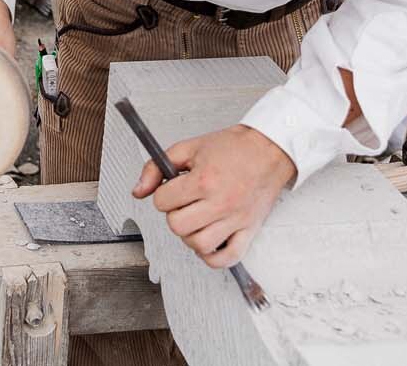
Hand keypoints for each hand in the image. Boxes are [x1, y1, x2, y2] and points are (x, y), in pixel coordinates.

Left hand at [132, 124, 294, 268]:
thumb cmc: (232, 148)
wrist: (268, 150)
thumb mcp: (188, 148)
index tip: (171, 190)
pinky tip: (209, 241)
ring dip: (191, 235)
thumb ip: (156, 167)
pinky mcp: (249, 230)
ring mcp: (236, 220)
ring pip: (199, 245)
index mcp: (203, 181)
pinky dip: (213, 256)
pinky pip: (228, 258)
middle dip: (174, 215)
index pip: (163, 202)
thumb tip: (138, 191)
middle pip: (178, 226)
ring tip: (196, 221)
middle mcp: (220, 203)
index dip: (162, 195)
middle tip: (183, 205)